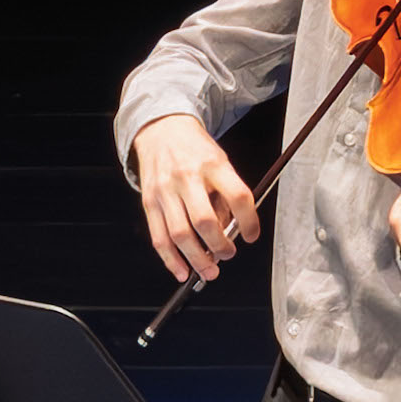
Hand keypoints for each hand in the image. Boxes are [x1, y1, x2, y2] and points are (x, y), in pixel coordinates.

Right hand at [133, 115, 261, 284]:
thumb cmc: (194, 149)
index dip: (249, 221)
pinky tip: (182, 271)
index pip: (238, 196)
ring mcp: (165, 191)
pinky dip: (171, 259)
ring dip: (197, 259)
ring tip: (209, 271)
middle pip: (204, 221)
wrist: (162, 130)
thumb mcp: (220, 162)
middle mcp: (187, 177)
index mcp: (213, 164)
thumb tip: (230, 231)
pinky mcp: (149, 202)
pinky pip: (159, 237)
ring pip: (180, 234)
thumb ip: (227, 195)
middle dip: (219, 246)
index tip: (251, 235)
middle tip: (228, 255)